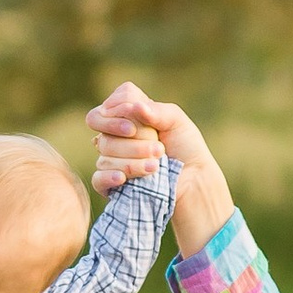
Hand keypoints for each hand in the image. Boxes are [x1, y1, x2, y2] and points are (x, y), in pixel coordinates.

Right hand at [85, 79, 234, 255]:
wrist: (194, 180)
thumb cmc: (186, 147)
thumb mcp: (176, 121)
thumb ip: (156, 110)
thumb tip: (135, 107)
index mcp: (127, 117)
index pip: (106, 109)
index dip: (117, 115)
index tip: (135, 126)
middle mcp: (115, 137)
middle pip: (105, 137)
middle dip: (133, 145)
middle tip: (160, 149)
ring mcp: (111, 161)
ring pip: (105, 158)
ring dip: (132, 163)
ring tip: (157, 167)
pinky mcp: (111, 184)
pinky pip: (98, 178)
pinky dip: (108, 177)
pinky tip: (122, 179)